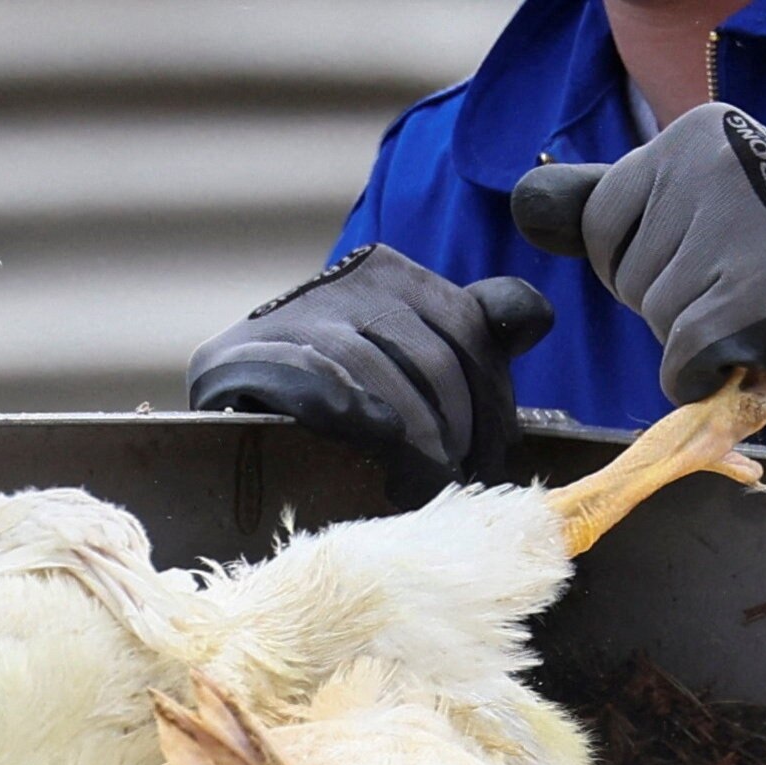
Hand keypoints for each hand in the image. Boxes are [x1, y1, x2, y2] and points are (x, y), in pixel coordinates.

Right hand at [188, 244, 552, 505]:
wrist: (230, 428)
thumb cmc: (343, 411)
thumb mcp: (416, 368)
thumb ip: (473, 340)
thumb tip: (535, 317)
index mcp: (393, 274)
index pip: (469, 327)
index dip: (493, 400)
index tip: (492, 460)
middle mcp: (342, 281)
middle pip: (430, 355)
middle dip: (455, 431)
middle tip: (457, 488)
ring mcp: (285, 317)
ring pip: (379, 372)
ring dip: (413, 440)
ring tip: (421, 489)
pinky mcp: (233, 357)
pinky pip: (313, 381)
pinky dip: (356, 418)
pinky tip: (378, 452)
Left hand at [511, 102, 765, 403]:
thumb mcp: (703, 200)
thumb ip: (617, 204)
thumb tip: (527, 206)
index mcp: (695, 135)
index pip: (601, 223)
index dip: (642, 262)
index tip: (706, 256)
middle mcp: (714, 166)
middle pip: (628, 276)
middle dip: (676, 300)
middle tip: (746, 282)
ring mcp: (740, 225)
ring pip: (658, 318)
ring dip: (701, 335)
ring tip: (763, 306)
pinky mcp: (762, 291)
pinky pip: (684, 358)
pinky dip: (706, 374)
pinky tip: (755, 348)